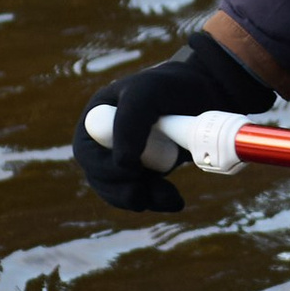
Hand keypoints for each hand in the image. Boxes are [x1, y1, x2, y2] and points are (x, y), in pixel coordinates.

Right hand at [74, 27, 276, 215]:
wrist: (201, 96)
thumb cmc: (171, 89)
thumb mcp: (149, 93)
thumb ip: (131, 120)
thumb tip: (122, 162)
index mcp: (96, 118)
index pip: (87, 154)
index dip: (105, 168)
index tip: (134, 169)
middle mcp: (104, 141)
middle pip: (100, 179)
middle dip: (126, 190)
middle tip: (151, 189)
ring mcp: (122, 159)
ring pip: (120, 193)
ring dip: (143, 199)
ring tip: (170, 196)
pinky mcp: (143, 174)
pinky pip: (140, 197)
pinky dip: (156, 201)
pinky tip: (174, 200)